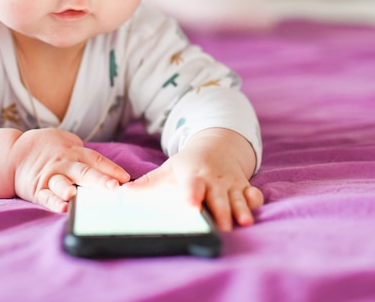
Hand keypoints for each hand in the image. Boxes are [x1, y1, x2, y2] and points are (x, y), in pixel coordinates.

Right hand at [9, 128, 130, 211]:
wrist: (12, 154)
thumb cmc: (44, 147)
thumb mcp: (65, 140)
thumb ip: (82, 151)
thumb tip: (104, 165)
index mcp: (74, 152)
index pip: (96, 160)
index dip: (112, 169)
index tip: (126, 179)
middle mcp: (64, 164)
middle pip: (84, 171)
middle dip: (99, 179)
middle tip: (112, 187)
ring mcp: (50, 177)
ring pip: (63, 183)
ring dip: (71, 189)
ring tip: (77, 195)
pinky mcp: (38, 189)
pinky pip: (47, 197)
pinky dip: (54, 203)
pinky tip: (63, 209)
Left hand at [126, 128, 263, 230]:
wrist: (216, 146)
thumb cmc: (187, 165)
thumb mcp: (166, 171)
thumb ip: (145, 185)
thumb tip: (119, 194)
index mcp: (193, 175)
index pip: (192, 186)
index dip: (192, 196)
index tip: (191, 207)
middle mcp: (213, 180)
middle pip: (217, 197)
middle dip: (220, 211)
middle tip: (221, 228)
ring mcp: (231, 184)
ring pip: (237, 197)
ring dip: (241, 209)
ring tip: (243, 223)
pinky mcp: (244, 187)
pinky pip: (253, 193)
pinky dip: (255, 201)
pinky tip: (256, 210)